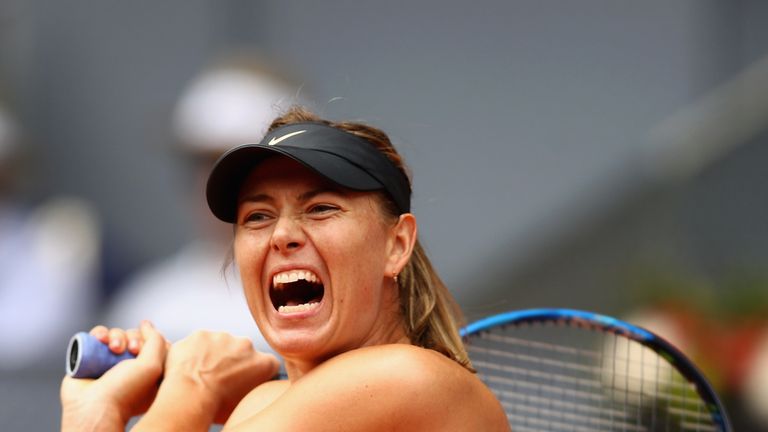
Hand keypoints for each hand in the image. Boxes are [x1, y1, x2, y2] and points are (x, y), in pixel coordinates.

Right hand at [60, 321, 166, 430]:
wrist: (92, 408)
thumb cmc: (125, 392)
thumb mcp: (153, 366)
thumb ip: (156, 341)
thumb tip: (146, 324)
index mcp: (149, 373)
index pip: (156, 344)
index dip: (152, 340)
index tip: (145, 351)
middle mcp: (129, 368)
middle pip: (135, 336)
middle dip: (133, 338)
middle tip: (130, 350)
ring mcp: (109, 363)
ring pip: (117, 334)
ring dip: (116, 335)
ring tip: (113, 348)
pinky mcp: (90, 359)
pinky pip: (97, 336)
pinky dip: (99, 333)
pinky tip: (99, 340)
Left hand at [162, 331, 279, 423]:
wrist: (190, 395)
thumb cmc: (216, 407)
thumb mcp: (245, 403)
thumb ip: (253, 389)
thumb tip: (249, 388)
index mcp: (263, 364)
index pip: (268, 364)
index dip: (255, 373)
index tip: (244, 382)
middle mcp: (247, 345)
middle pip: (242, 351)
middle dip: (233, 361)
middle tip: (220, 378)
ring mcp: (223, 337)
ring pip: (220, 344)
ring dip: (214, 354)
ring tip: (202, 374)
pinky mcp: (201, 334)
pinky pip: (199, 342)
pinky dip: (194, 351)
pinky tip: (188, 367)